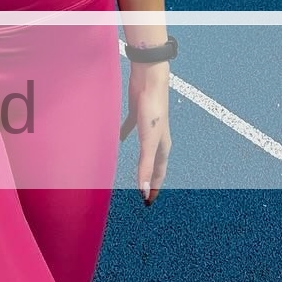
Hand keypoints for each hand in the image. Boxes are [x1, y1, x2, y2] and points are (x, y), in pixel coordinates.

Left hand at [120, 59, 170, 203]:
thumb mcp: (149, 141)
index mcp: (162, 146)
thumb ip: (145, 166)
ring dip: (141, 160)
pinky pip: (131, 128)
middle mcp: (156, 137)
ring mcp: (147, 125)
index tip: (148, 202)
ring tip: (136, 170)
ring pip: (144, 148)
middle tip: (144, 191)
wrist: (149, 79)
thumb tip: (144, 191)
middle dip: (150, 177)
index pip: (159, 172)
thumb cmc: (152, 110)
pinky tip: (119, 138)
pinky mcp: (137, 113)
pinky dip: (126, 134)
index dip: (154, 187)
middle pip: (154, 162)